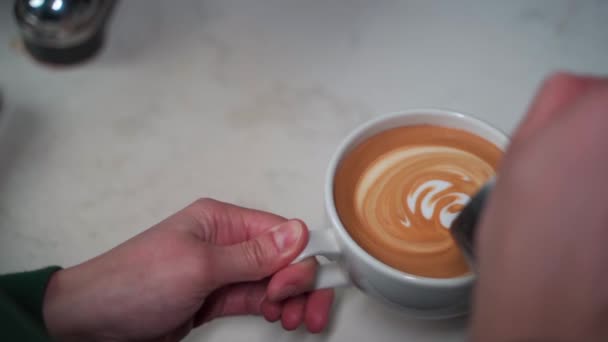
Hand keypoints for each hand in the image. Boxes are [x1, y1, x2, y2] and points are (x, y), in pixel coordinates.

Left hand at [43, 198, 333, 341]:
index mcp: (220, 221)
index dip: (300, 258)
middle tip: (304, 309)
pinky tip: (280, 317)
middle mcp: (225, 243)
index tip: (307, 284)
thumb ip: (252, 255)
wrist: (92, 322)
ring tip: (293, 319)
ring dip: (290, 299)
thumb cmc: (131, 283)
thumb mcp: (198, 267)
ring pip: (273, 281)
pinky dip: (273, 308)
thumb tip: (296, 234)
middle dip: (299, 283)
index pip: (278, 233)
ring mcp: (222, 272)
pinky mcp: (216, 297)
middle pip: (281, 258)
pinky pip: (256, 299)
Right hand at [472, 73, 607, 340]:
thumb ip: (552, 103)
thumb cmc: (528, 237)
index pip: (601, 88)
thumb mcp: (518, 149)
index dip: (583, 112)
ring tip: (588, 205)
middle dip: (598, 142)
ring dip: (603, 172)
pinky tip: (596, 223)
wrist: (548, 297)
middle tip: (580, 173)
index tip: (574, 134)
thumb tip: (571, 92)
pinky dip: (605, 203)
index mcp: (602, 113)